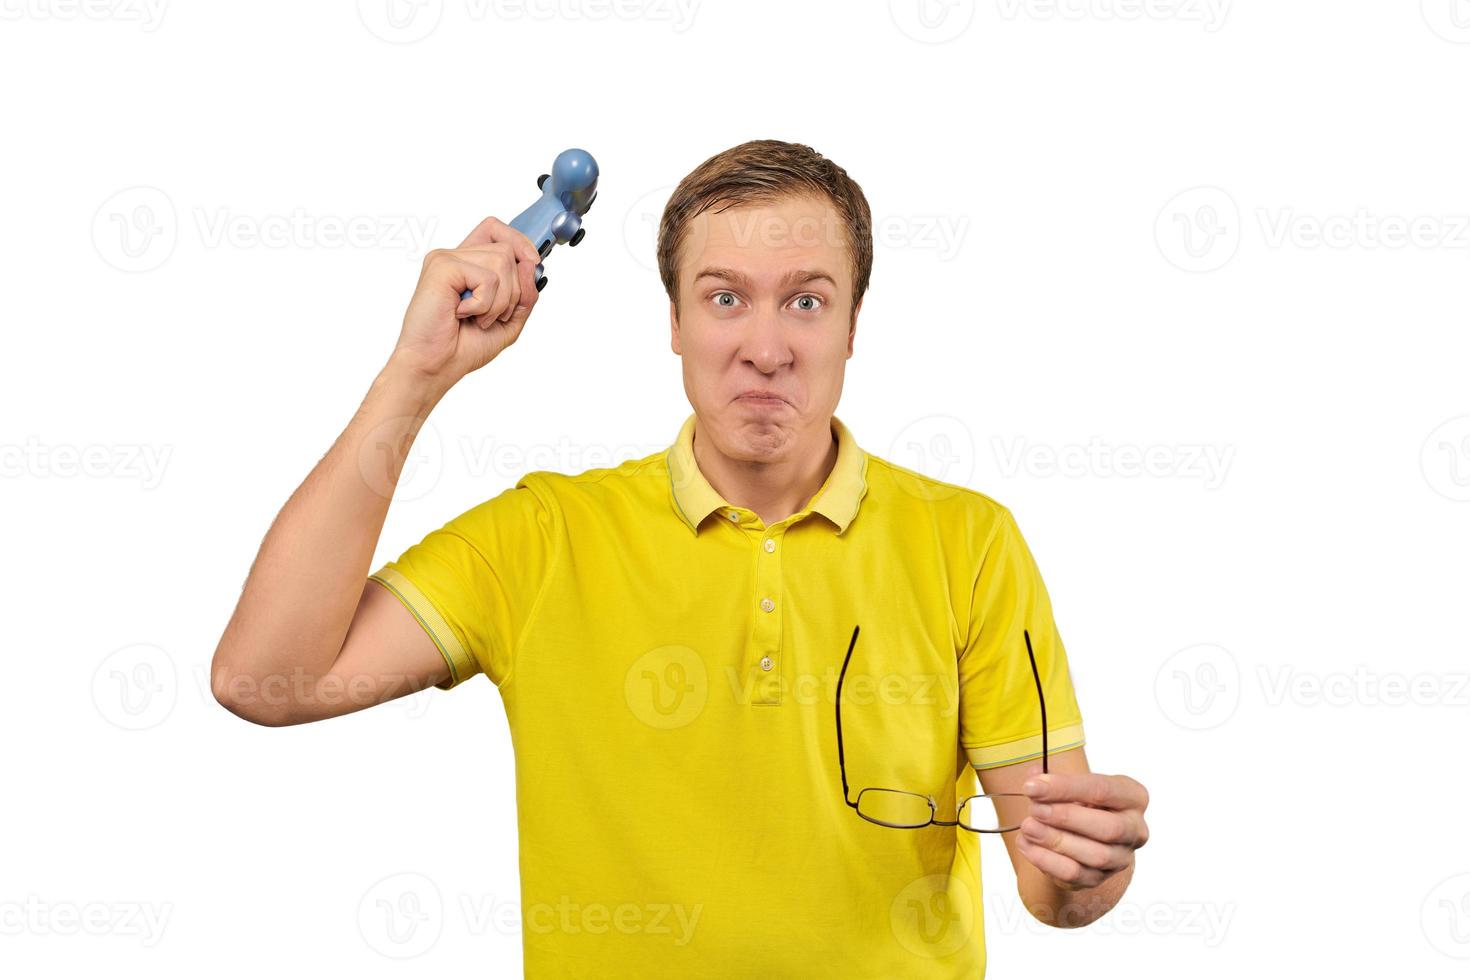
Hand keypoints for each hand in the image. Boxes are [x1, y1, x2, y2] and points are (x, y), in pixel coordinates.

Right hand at [391, 216, 544, 388]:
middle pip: (507, 250)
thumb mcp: (509, 320)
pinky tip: (463, 314)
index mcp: (469, 265)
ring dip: (500, 301)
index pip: (496, 230)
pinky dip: (485, 304)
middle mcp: (456, 257)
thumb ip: (525, 293)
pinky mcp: (442, 266)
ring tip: (477, 317)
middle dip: (514, 290)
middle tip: (492, 315)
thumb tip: (531, 264)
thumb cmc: (462, 347)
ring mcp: (446, 259)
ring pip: (502, 261)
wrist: (435, 366)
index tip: (533, 262)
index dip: (520, 241)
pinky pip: (488, 278)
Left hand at [1016, 768, 1149, 890]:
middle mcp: (1135, 829)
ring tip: (1027, 827)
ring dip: (1056, 841)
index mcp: (1132, 796)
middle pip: (1108, 827)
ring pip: (1096, 855)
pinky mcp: (1101, 878)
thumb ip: (1050, 779)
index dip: (1064, 787)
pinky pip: (1076, 874)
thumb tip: (1034, 777)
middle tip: (1034, 809)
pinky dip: (1047, 860)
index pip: (1102, 790)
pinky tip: (1026, 844)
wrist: (1082, 835)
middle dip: (1066, 818)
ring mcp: (1121, 857)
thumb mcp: (1070, 784)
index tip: (1032, 786)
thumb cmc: (1079, 802)